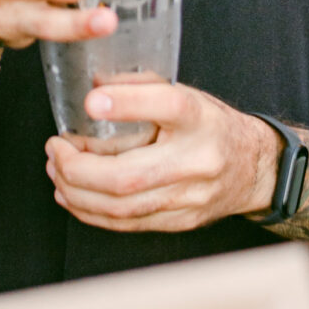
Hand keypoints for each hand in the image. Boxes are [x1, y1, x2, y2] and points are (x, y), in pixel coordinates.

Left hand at [45, 82, 282, 232]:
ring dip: (77, 192)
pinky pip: (127, 224)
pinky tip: (71, 195)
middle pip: (130, 175)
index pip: (168, 105)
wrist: (253, 167)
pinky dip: (91, 212)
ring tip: (56, 171)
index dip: (127, 104)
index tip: (91, 101)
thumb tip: (93, 84)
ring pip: (122, 207)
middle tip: (56, 150)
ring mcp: (189, 197)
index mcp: (200, 118)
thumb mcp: (185, 93)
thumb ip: (141, 87)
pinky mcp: (180, 222)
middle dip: (79, 168)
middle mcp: (198, 160)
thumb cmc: (210, 125)